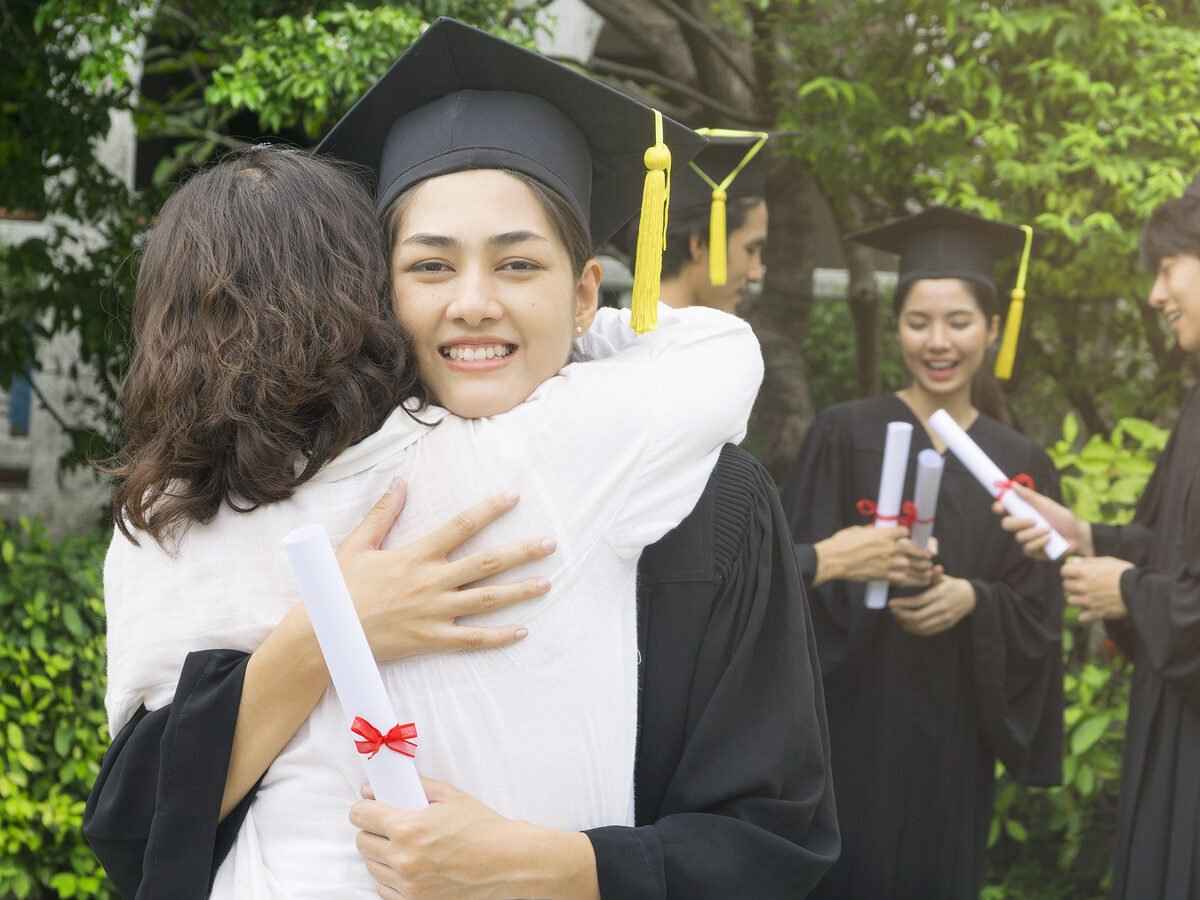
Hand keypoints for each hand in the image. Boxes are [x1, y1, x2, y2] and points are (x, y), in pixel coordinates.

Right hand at [336, 482, 555, 662]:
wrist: (325, 635)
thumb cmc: (338, 588)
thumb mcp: (358, 544)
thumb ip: (383, 513)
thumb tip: (401, 483)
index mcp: (416, 555)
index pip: (461, 526)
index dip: (490, 510)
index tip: (514, 497)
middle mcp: (431, 582)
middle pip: (487, 563)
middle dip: (521, 552)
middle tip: (551, 544)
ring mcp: (434, 612)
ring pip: (487, 600)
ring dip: (520, 591)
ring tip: (547, 583)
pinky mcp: (431, 640)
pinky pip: (472, 639)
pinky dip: (498, 637)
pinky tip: (522, 631)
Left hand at [352, 779, 599, 899]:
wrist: (509, 863)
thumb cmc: (483, 828)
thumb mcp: (450, 797)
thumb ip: (415, 787)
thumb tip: (381, 787)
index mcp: (408, 828)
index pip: (361, 816)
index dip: (363, 807)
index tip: (368, 806)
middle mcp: (402, 859)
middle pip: (362, 842)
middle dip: (372, 829)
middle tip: (388, 824)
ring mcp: (407, 886)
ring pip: (371, 866)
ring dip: (380, 854)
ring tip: (402, 846)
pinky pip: (383, 889)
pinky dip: (390, 877)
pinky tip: (408, 866)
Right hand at [814, 525, 937, 586]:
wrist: (834, 560)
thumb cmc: (842, 544)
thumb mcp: (858, 530)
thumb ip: (872, 531)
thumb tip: (875, 531)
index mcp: (885, 533)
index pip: (905, 532)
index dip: (908, 535)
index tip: (909, 538)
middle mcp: (891, 547)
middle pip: (917, 550)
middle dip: (924, 553)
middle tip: (929, 555)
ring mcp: (890, 563)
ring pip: (916, 566)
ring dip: (924, 568)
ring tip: (930, 570)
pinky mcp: (886, 576)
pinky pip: (907, 579)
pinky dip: (916, 580)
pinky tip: (922, 581)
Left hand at [889, 575, 976, 636]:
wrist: (971, 597)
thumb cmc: (952, 585)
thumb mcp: (944, 578)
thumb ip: (934, 575)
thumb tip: (930, 566)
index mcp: (940, 594)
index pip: (918, 601)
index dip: (903, 604)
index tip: (891, 603)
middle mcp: (942, 608)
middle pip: (918, 617)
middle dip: (902, 615)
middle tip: (892, 611)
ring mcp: (945, 618)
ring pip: (921, 626)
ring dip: (906, 624)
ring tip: (897, 617)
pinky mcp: (946, 625)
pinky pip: (928, 631)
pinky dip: (914, 630)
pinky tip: (906, 624)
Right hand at [992, 483, 1092, 559]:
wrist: (1078, 535)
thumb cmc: (1063, 518)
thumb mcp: (1046, 504)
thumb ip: (1029, 496)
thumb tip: (1012, 484)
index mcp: (1023, 512)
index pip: (1004, 509)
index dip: (999, 507)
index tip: (1000, 506)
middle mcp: (1022, 526)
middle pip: (1006, 524)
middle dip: (1018, 523)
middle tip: (1032, 520)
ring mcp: (1026, 539)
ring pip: (1019, 537)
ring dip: (1035, 533)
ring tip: (1049, 530)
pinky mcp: (1032, 552)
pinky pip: (1028, 548)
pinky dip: (1040, 542)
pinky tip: (1050, 539)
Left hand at [1062, 556, 1131, 623]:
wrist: (1138, 590)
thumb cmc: (1124, 572)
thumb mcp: (1107, 561)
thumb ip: (1088, 561)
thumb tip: (1074, 561)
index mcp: (1083, 572)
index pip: (1064, 571)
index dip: (1068, 571)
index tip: (1074, 572)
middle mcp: (1082, 586)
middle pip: (1066, 586)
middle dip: (1071, 584)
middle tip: (1080, 584)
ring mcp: (1088, 601)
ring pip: (1070, 601)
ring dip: (1076, 598)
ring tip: (1085, 597)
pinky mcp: (1095, 613)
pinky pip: (1081, 617)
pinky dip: (1084, 615)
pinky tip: (1090, 610)